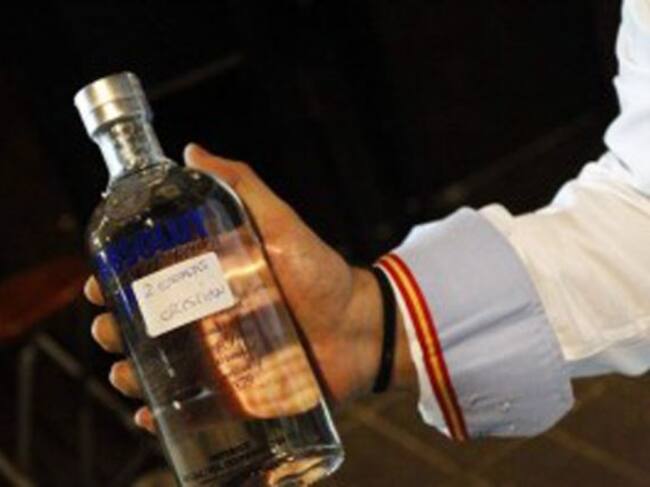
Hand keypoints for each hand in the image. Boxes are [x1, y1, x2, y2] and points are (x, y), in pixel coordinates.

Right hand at [85, 143, 411, 431]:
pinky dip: (164, 415)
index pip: (148, 280)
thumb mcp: (280, 223)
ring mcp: (219, 360)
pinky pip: (191, 408)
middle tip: (108, 327)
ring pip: (158, 369)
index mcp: (209, 280)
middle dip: (114, 328)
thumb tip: (192, 150)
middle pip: (144, 327)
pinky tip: (150, 414)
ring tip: (124, 372)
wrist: (360, 325)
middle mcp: (207, 320)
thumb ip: (241, 187)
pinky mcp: (235, 394)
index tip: (95, 280)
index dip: (115, 280)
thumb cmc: (321, 272)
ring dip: (130, 373)